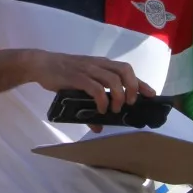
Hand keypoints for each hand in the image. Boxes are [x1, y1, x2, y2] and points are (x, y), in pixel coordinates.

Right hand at [26, 50, 155, 116]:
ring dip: (118, 96)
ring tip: (115, 109)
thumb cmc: (63, 75)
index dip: (141, 83)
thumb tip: (98, 128)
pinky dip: (102, 100)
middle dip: (133, 88)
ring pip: (113, 79)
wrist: (41, 64)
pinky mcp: (77, 77)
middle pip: (125, 71)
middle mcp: (98, 65)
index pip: (127, 70)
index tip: (151, 95)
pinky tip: (101, 109)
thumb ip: (92, 103)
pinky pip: (95, 88)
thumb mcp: (81, 85)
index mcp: (102, 64)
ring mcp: (88, 70)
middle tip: (130, 104)